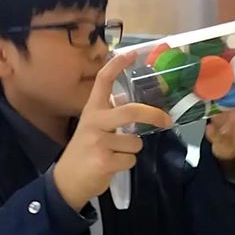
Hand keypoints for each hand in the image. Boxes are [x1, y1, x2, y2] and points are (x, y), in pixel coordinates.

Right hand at [54, 52, 171, 210]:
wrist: (68, 180)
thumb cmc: (85, 152)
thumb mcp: (93, 128)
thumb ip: (111, 116)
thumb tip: (140, 109)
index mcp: (92, 110)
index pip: (103, 80)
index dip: (117, 65)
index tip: (132, 53)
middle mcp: (94, 122)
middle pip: (131, 111)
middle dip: (153, 115)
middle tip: (166, 120)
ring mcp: (98, 141)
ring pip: (135, 142)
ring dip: (132, 150)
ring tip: (114, 154)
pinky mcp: (103, 161)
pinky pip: (131, 159)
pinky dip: (126, 164)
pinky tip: (111, 165)